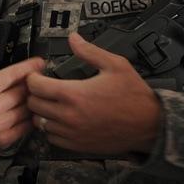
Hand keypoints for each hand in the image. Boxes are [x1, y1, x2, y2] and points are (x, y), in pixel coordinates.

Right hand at [0, 27, 45, 170]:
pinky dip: (31, 115)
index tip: (39, 62)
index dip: (31, 66)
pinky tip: (28, 108)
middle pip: (25, 90)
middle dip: (34, 82)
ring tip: (36, 93)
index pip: (15, 74)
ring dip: (34, 99)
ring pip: (29, 107)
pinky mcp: (5, 138)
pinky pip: (28, 124)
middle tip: (39, 76)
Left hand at [26, 33, 160, 154]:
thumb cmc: (135, 97)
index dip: (33, 78)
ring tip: (52, 104)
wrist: (150, 124)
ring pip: (39, 122)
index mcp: (74, 94)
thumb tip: (74, 39)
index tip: (38, 76)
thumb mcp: (115, 65)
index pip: (35, 86)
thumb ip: (90, 51)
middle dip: (35, 94)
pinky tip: (61, 120)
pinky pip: (51, 137)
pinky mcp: (77, 145)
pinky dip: (51, 128)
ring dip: (42, 112)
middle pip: (33, 104)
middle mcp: (69, 115)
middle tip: (44, 89)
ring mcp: (71, 132)